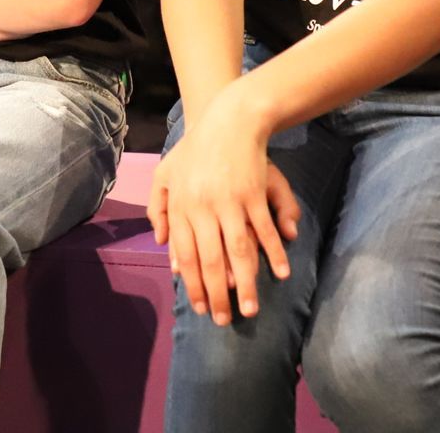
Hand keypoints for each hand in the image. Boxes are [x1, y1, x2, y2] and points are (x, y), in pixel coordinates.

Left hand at [147, 98, 300, 324]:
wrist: (227, 119)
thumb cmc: (195, 149)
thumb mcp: (165, 174)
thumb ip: (159, 209)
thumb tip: (162, 246)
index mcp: (181, 207)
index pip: (185, 256)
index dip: (193, 285)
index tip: (202, 308)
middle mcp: (202, 208)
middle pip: (210, 261)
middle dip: (218, 295)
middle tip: (225, 321)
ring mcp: (229, 202)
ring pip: (237, 252)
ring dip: (245, 284)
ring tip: (250, 309)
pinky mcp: (252, 194)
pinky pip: (263, 230)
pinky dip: (273, 253)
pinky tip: (280, 273)